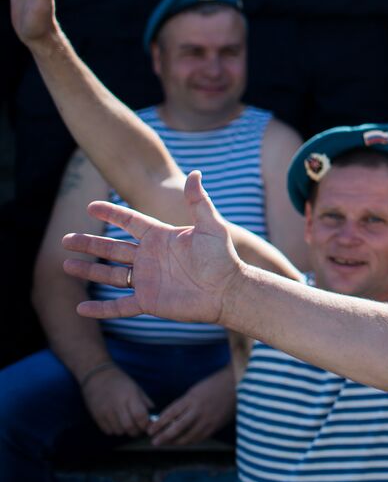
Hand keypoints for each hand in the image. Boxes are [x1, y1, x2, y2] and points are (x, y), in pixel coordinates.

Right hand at [61, 171, 243, 325]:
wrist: (228, 290)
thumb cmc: (222, 257)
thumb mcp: (210, 226)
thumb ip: (198, 201)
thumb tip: (196, 173)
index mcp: (161, 237)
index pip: (131, 222)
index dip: (112, 214)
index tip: (91, 206)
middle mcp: (150, 258)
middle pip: (112, 248)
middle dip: (89, 243)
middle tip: (65, 239)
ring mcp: (147, 280)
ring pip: (111, 274)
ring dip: (89, 270)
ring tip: (65, 264)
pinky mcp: (149, 301)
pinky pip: (119, 306)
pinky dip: (100, 309)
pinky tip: (81, 308)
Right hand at [80, 366, 152, 437]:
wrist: (97, 376)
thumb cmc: (120, 382)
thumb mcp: (136, 388)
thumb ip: (145, 402)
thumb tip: (153, 417)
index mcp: (129, 395)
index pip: (139, 415)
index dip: (145, 424)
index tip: (147, 424)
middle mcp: (117, 405)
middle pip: (129, 427)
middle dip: (136, 431)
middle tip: (138, 428)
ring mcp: (105, 412)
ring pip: (118, 431)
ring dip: (125, 431)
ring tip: (127, 424)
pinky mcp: (96, 417)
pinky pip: (108, 431)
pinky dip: (114, 430)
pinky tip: (116, 423)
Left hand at [148, 366, 234, 444]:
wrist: (236, 384)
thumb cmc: (214, 384)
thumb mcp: (195, 390)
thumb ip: (184, 404)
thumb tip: (170, 419)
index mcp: (191, 398)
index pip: (170, 414)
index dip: (158, 424)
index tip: (150, 430)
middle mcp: (198, 410)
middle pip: (176, 428)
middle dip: (163, 436)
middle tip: (154, 441)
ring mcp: (207, 419)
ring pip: (187, 436)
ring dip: (175, 442)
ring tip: (166, 444)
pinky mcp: (215, 426)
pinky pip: (199, 438)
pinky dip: (189, 441)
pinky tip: (182, 442)